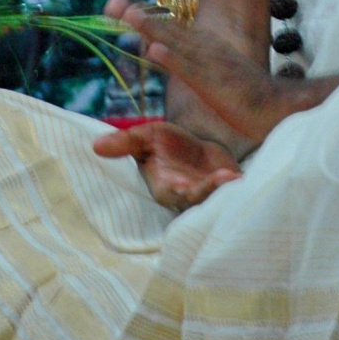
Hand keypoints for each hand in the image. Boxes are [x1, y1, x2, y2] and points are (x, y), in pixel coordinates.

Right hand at [91, 120, 240, 209]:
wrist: (198, 148)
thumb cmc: (168, 145)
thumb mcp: (146, 137)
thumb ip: (125, 142)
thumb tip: (95, 145)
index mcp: (166, 188)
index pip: (173, 195)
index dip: (183, 193)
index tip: (189, 186)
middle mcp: (187, 197)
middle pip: (197, 202)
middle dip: (208, 193)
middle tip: (222, 181)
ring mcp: (209, 197)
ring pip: (216, 199)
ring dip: (226, 190)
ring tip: (232, 176)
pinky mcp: (228, 191)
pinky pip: (234, 194)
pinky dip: (237, 186)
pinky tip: (242, 177)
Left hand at [104, 0, 305, 142]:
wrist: (277, 107)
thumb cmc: (245, 93)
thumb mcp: (210, 72)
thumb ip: (187, 60)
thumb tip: (159, 46)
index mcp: (203, 46)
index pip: (167, 27)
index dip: (142, 15)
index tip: (114, 4)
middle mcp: (204, 48)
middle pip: (166, 28)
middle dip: (139, 16)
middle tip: (111, 2)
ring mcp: (210, 64)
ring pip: (175, 43)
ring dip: (152, 28)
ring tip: (128, 15)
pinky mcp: (215, 84)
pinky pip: (190, 70)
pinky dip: (172, 59)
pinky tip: (155, 49)